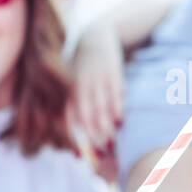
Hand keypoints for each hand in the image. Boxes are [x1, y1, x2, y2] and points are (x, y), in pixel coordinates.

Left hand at [68, 22, 123, 156]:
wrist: (96, 36)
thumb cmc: (87, 68)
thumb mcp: (77, 85)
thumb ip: (80, 108)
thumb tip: (82, 132)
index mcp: (72, 91)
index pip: (71, 119)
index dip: (75, 137)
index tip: (80, 155)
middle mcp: (81, 87)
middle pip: (86, 117)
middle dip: (94, 137)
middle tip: (102, 152)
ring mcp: (96, 80)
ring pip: (99, 109)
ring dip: (105, 128)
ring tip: (112, 143)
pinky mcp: (111, 73)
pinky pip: (113, 94)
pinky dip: (116, 109)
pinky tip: (119, 122)